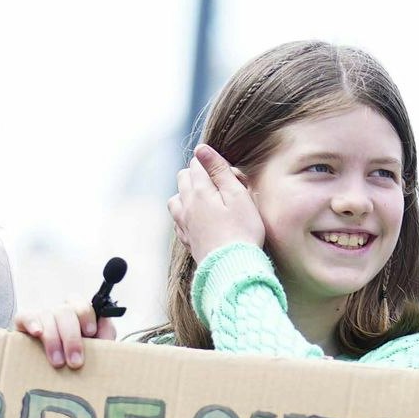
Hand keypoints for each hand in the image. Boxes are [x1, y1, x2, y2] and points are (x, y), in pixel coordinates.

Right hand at [15, 304, 111, 371]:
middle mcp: (60, 311)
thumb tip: (105, 322)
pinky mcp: (24, 322)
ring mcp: (42, 315)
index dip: (86, 317)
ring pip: (47, 316)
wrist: (54, 370)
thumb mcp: (96, 347)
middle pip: (65, 312)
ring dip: (54, 340)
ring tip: (58, 362)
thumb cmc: (76, 356)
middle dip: (71, 338)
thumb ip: (104, 334)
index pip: (82, 304)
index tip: (90, 333)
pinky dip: (32, 323)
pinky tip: (37, 333)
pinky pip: (25, 316)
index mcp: (79, 313)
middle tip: (75, 362)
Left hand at [171, 143, 267, 262]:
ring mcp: (183, 224)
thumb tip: (201, 149)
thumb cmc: (243, 231)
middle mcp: (186, 205)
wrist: (233, 268)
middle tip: (222, 188)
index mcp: (199, 191)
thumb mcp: (238, 195)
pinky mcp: (186, 240)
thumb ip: (219, 170)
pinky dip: (185, 214)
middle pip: (183, 177)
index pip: (197, 164)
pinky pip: (178, 220)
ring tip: (208, 202)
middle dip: (199, 176)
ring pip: (176, 198)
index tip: (230, 177)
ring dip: (188, 194)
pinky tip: (199, 220)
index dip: (214, 165)